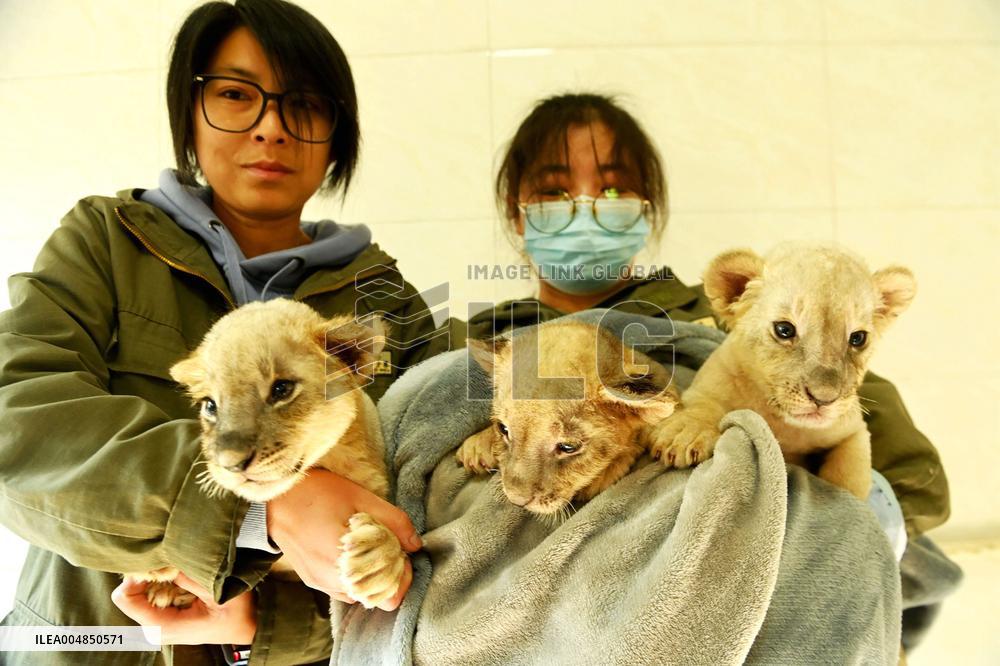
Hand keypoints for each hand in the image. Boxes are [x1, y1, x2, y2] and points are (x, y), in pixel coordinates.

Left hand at [111, 572, 255, 644]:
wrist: (248, 627)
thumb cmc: (236, 613)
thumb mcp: (217, 591)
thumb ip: (188, 578)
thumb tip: (165, 560)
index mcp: (163, 626)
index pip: (125, 598)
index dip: (135, 575)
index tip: (154, 560)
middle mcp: (155, 629)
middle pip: (128, 594)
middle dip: (146, 574)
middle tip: (169, 561)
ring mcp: (158, 624)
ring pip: (138, 592)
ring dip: (154, 576)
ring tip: (176, 568)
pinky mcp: (163, 618)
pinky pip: (149, 595)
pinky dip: (160, 581)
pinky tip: (177, 576)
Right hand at [267, 469, 420, 610]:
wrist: (274, 497)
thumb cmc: (318, 493)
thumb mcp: (361, 498)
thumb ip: (393, 521)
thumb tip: (416, 544)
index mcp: (345, 562)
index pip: (388, 595)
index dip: (403, 576)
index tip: (403, 553)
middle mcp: (331, 581)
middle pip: (375, 598)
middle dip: (390, 575)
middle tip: (390, 547)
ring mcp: (320, 583)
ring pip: (360, 595)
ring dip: (372, 577)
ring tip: (371, 547)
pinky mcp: (312, 580)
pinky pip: (343, 589)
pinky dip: (355, 577)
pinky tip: (354, 553)